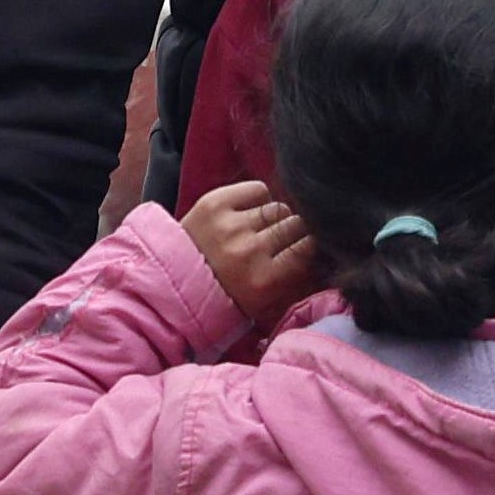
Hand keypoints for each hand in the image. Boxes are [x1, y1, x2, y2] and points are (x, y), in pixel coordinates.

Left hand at [180, 182, 321, 319]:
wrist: (168, 287)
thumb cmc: (223, 300)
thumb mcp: (264, 304)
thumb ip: (296, 280)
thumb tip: (326, 252)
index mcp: (265, 280)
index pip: (310, 248)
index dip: (316, 245)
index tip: (314, 246)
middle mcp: (250, 250)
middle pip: (298, 224)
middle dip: (298, 232)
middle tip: (287, 240)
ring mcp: (231, 224)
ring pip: (279, 208)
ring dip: (277, 219)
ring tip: (263, 230)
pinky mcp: (214, 203)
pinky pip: (257, 190)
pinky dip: (259, 200)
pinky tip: (249, 214)